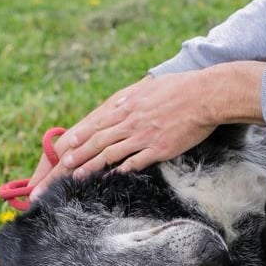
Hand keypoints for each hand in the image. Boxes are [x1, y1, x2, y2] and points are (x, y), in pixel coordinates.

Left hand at [28, 61, 265, 197]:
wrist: (205, 95)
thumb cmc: (181, 89)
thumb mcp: (150, 88)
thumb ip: (132, 98)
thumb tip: (119, 102)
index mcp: (127, 105)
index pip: (95, 124)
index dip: (78, 137)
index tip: (64, 147)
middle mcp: (130, 121)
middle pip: (96, 141)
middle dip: (76, 156)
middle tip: (60, 169)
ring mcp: (143, 135)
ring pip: (109, 153)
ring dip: (91, 166)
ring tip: (76, 177)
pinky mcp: (158, 148)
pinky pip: (134, 162)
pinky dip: (121, 170)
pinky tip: (110, 178)